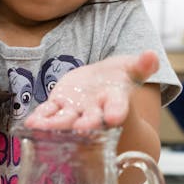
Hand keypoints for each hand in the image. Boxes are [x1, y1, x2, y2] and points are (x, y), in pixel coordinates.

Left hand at [24, 50, 159, 129]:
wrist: (101, 86)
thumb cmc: (119, 79)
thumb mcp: (132, 70)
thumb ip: (142, 65)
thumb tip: (153, 55)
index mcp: (114, 102)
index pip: (118, 108)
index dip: (117, 112)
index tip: (115, 117)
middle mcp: (94, 111)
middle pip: (91, 119)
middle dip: (85, 124)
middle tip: (81, 128)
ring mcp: (75, 111)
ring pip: (66, 120)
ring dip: (56, 124)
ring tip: (44, 128)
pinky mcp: (59, 105)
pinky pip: (49, 113)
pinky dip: (40, 118)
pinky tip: (31, 123)